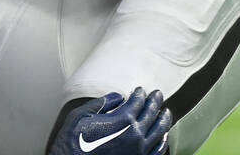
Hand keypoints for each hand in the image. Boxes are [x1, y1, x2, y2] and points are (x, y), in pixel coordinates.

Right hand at [48, 87, 171, 154]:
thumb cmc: (73, 144)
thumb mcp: (81, 116)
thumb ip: (102, 103)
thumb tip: (117, 97)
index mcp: (122, 121)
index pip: (137, 102)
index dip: (140, 94)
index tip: (140, 90)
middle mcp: (134, 135)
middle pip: (151, 114)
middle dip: (154, 102)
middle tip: (157, 95)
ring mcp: (139, 151)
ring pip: (159, 132)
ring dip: (163, 119)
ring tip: (166, 112)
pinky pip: (157, 151)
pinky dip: (163, 141)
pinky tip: (163, 136)